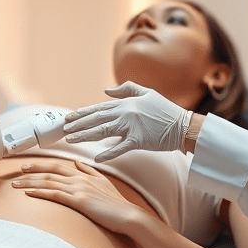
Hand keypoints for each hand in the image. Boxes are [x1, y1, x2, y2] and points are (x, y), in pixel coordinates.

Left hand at [11, 159, 148, 235]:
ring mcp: (78, 189)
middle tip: (17, 172)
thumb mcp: (103, 182)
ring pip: (48, 182)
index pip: (57, 166)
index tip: (28, 166)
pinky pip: (54, 194)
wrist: (128, 215)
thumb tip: (76, 162)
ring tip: (15, 184)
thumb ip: (89, 171)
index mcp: (83, 175)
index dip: (41, 165)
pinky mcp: (78, 201)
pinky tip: (28, 193)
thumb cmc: (116, 203)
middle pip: (49, 172)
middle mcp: (78, 179)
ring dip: (30, 183)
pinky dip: (39, 192)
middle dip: (31, 171)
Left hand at [63, 81, 190, 161]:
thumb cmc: (165, 110)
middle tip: (63, 129)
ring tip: (71, 140)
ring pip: (102, 132)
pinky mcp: (138, 141)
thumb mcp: (147, 93)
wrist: (183, 126)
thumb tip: (106, 90)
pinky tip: (96, 158)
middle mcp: (125, 113)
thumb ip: (126, 89)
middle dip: (78, 125)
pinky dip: (107, 153)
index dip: (82, 113)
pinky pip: (119, 148)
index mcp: (125, 103)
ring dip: (84, 136)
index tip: (68, 117)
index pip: (98, 108)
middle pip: (95, 119)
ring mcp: (131, 127)